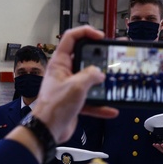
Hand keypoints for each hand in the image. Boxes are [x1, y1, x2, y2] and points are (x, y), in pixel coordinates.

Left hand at [27, 26, 118, 141]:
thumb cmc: (54, 107)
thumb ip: (91, 75)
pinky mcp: (74, 101)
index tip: (100, 36)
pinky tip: (111, 108)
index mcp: (59, 63)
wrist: (47, 130)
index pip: (71, 38)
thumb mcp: (77, 86)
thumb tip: (99, 73)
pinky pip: (91, 100)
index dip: (86, 32)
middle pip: (83, 58)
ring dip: (102, 82)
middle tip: (112, 57)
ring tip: (115, 80)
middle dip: (99, 58)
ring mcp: (69, 87)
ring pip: (89, 80)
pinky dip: (101, 104)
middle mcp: (64, 73)